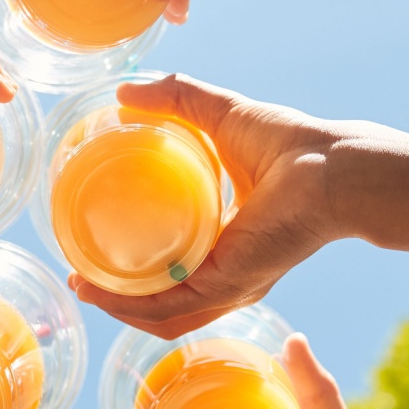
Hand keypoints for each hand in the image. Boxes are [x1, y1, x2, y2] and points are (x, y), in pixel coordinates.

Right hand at [72, 75, 346, 338]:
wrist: (329, 166)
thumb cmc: (290, 144)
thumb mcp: (219, 116)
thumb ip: (175, 99)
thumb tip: (124, 93)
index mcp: (224, 245)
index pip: (171, 270)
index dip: (132, 267)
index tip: (93, 250)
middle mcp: (225, 275)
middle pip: (160, 303)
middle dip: (116, 297)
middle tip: (79, 275)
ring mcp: (225, 286)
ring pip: (159, 316)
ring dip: (115, 307)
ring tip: (81, 285)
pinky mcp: (225, 286)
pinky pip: (168, 308)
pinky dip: (129, 304)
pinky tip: (99, 288)